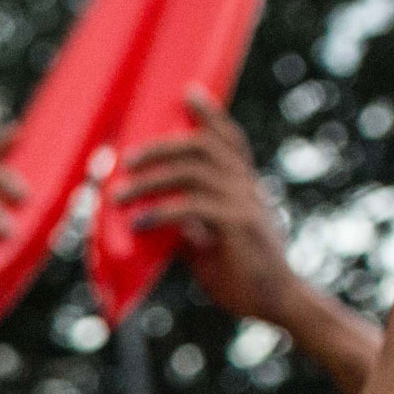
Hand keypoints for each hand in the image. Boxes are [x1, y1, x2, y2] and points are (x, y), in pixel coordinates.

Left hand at [113, 88, 303, 325]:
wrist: (275, 301)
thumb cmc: (240, 273)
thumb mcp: (207, 241)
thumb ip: (186, 223)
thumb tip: (151, 214)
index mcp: (243, 185)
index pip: (228, 139)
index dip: (209, 114)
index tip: (187, 92)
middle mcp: (247, 187)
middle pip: (204, 146)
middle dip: (162, 146)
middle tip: (126, 159)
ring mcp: (246, 204)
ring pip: (194, 173)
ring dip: (150, 181)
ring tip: (118, 196)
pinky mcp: (239, 227)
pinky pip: (195, 208)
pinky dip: (162, 211)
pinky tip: (139, 223)